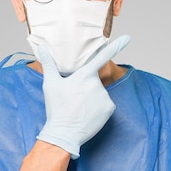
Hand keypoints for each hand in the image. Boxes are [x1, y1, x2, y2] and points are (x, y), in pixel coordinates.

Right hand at [36, 35, 130, 157]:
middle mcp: (97, 84)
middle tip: (74, 100)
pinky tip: (88, 114)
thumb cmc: (57, 108)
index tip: (128, 37)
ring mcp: (104, 97)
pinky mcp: (109, 108)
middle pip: (94, 81)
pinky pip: (105, 104)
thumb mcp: (50, 85)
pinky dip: (98, 108)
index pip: (101, 57)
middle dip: (86, 88)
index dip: (116, 46)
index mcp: (83, 75)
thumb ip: (48, 64)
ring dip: (92, 98)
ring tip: (80, 108)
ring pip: (99, 93)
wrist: (64, 133)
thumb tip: (42, 46)